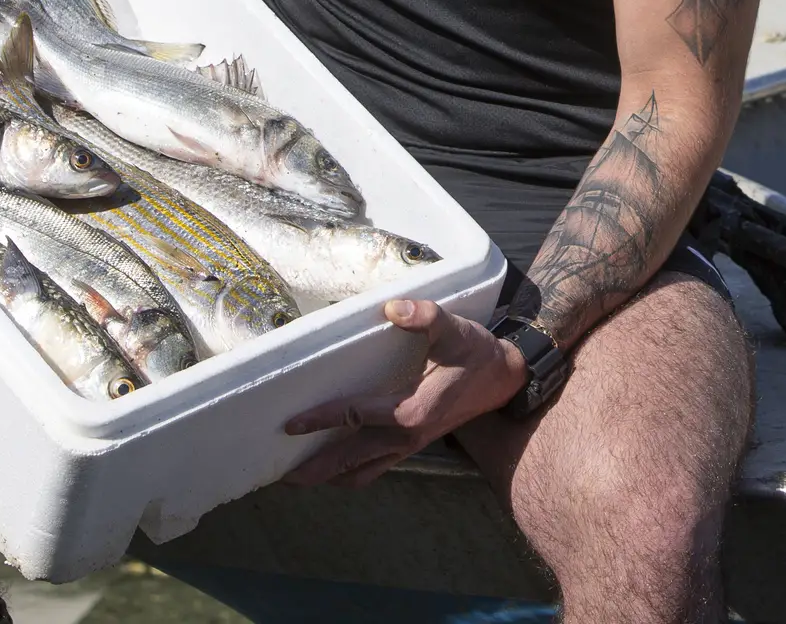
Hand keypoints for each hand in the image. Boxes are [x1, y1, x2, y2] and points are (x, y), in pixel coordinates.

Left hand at [282, 298, 525, 487]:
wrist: (505, 380)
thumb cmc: (476, 353)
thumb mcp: (454, 329)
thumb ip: (424, 316)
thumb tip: (392, 307)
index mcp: (410, 410)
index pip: (353, 416)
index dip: (320, 419)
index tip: (290, 424)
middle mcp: (405, 436)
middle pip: (350, 459)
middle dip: (315, 469)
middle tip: (280, 476)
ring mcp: (408, 445)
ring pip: (362, 471)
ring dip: (330, 476)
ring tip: (299, 477)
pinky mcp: (412, 445)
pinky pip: (375, 467)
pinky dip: (351, 472)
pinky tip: (334, 467)